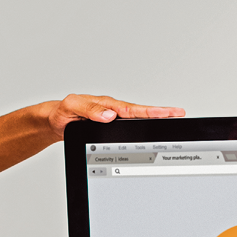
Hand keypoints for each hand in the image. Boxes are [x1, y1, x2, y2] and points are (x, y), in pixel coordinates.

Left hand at [42, 94, 184, 137]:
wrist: (55, 121)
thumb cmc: (62, 114)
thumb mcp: (71, 108)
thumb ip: (89, 110)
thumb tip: (110, 115)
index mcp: (107, 105)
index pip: (132, 110)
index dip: (151, 112)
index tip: (168, 112)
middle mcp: (113, 111)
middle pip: (141, 113)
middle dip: (162, 113)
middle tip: (180, 113)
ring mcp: (114, 120)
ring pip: (138, 120)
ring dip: (156, 120)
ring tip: (174, 119)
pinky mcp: (112, 128)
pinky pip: (130, 127)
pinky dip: (144, 127)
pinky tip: (153, 131)